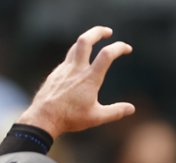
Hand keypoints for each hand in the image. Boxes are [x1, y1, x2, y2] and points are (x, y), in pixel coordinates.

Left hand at [17, 26, 134, 136]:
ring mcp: (64, 69)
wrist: (43, 117)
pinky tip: (81, 64)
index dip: (119, 47)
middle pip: (86, 40)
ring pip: (76, 47)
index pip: (106, 55)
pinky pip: (68, 59)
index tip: (127, 48)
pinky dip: (78, 55)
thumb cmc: (70, 118)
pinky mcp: (56, 73)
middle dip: (98, 32)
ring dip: (87, 40)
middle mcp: (76, 69)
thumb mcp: (97, 117)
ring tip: (95, 42)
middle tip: (108, 32)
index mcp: (89, 79)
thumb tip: (131, 109)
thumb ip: (115, 112)